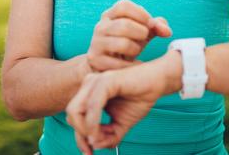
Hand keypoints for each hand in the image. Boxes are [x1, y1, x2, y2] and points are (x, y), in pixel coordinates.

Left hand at [66, 52, 180, 153]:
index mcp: (89, 92)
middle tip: (92, 148)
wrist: (157, 82)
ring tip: (98, 139)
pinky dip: (93, 122)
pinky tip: (98, 132)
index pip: (74, 116)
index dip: (79, 137)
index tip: (89, 153)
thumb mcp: (121, 124)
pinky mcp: (105, 81)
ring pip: (76, 110)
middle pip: (71, 114)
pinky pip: (92, 105)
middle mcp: (88, 85)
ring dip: (85, 130)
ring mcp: (95, 81)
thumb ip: (108, 136)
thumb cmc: (139, 98)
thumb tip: (94, 146)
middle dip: (80, 135)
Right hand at [86, 0, 171, 71]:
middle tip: (144, 39)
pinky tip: (135, 65)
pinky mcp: (96, 59)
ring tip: (136, 51)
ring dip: (136, 49)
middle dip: (141, 33)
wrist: (107, 65)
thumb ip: (156, 26)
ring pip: (123, 44)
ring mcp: (96, 43)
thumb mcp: (141, 32)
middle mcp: (100, 26)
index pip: (123, 6)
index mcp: (110, 15)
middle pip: (124, 25)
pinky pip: (120, 63)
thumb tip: (167, 31)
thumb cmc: (128, 44)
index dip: (141, 14)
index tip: (150, 24)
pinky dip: (133, 66)